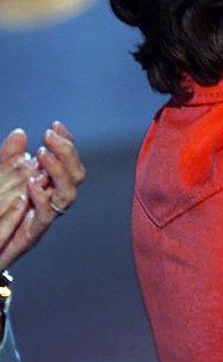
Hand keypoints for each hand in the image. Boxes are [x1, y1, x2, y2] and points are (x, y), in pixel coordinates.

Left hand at [0, 122, 84, 268]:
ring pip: (67, 196)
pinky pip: (45, 217)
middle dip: (67, 154)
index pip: (66, 163)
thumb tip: (20, 133)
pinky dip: (42, 198)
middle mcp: (50, 202)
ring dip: (58, 173)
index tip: (56, 126)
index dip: (66, 144)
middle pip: (76, 177)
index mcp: (45, 187)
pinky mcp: (30, 235)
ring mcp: (42, 218)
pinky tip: (32, 184)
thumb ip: (7, 159)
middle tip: (50, 137)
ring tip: (43, 155)